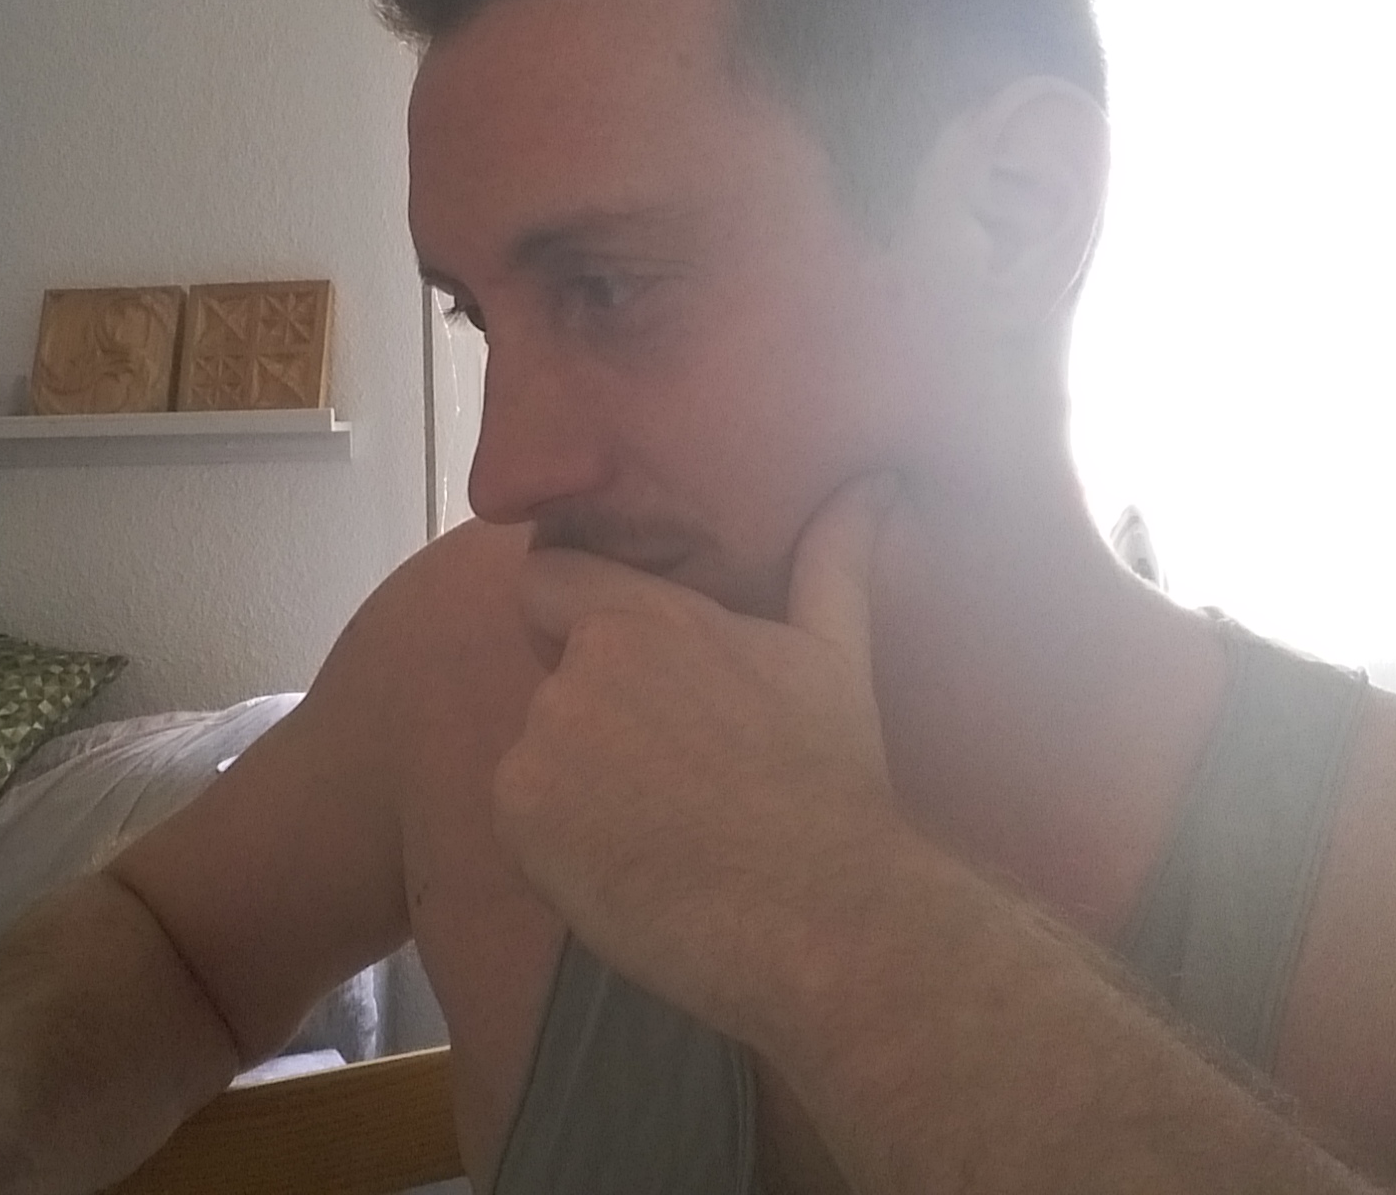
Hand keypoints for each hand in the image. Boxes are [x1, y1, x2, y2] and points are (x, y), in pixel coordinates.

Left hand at [496, 473, 906, 1032]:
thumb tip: (876, 483)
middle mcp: (577, 670)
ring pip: (539, 755)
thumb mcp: (835, 655)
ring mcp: (540, 745)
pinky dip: (560, 844)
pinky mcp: (518, 821)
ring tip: (662, 828)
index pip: (546, 579)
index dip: (569, 615)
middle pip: (554, 683)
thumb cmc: (832, 782)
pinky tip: (632, 866)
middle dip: (597, 718)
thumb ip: (835, 559)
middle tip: (673, 774)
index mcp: (642, 619)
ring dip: (579, 784)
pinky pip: (522, 821)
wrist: (818, 912)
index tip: (620, 668)